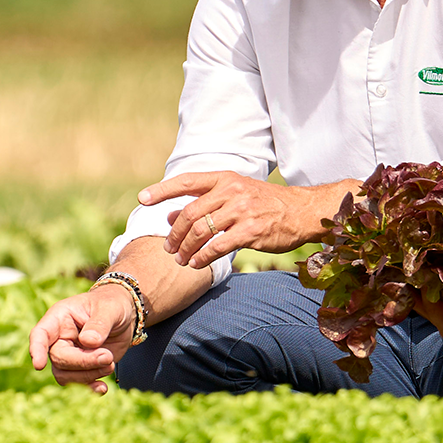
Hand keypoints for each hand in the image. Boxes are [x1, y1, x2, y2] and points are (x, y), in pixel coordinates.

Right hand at [28, 286, 138, 392]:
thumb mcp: (110, 308)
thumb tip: (88, 342)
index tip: (39, 366)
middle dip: (83, 362)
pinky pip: (78, 384)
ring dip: (89, 375)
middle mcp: (59, 338)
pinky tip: (102, 388)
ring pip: (65, 375)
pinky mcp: (81, 368)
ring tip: (110, 363)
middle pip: (58, 359)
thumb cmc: (112, 305)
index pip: (41, 334)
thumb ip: (99, 324)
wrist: (124, 316)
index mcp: (60, 318)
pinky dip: (90, 388)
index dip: (37, 350)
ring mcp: (69, 354)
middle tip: (108, 357)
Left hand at [143, 172, 345, 268]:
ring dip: (185, 249)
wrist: (300, 211)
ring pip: (201, 231)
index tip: (142, 199)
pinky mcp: (250, 231)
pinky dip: (202, 257)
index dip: (162, 190)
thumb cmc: (264, 204)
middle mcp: (231, 191)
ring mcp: (241, 211)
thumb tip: (169, 215)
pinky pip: (217, 247)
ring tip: (180, 260)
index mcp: (225, 178)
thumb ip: (203, 203)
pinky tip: (196, 264)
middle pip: (190, 213)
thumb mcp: (234, 195)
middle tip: (168, 249)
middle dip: (174, 234)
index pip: (186, 181)